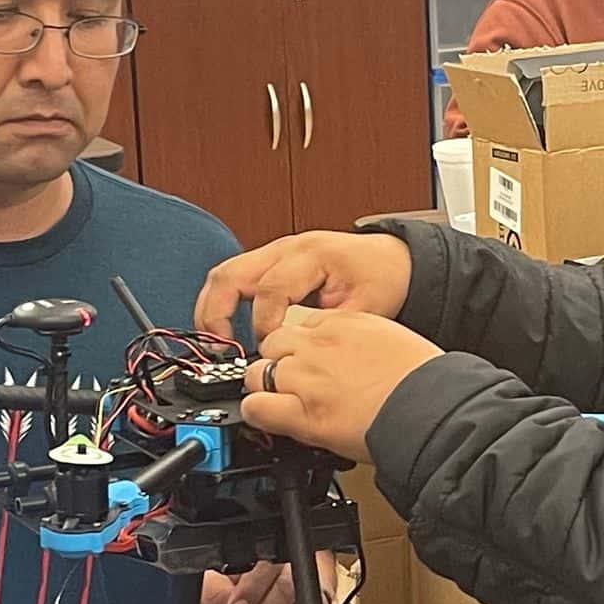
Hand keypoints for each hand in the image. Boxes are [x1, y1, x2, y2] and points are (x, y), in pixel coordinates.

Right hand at [195, 231, 413, 341]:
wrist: (391, 259)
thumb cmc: (381, 277)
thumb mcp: (365, 308)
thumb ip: (329, 330)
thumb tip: (298, 354)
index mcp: (311, 254)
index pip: (270, 289)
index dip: (264, 324)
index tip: (268, 350)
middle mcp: (286, 249)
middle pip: (230, 274)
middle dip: (217, 314)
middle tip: (219, 348)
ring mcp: (274, 252)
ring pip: (224, 273)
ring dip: (212, 309)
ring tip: (215, 343)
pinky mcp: (270, 262)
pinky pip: (234, 277)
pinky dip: (223, 303)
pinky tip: (225, 329)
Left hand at [241, 311, 443, 462]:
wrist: (433, 408)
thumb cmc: (426, 381)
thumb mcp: (394, 341)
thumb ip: (362, 342)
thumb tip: (352, 356)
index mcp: (344, 323)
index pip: (301, 325)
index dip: (300, 347)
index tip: (306, 361)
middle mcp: (320, 346)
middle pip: (272, 344)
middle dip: (277, 363)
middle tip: (292, 384)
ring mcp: (308, 379)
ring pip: (258, 373)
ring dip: (265, 387)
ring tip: (282, 404)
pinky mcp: (304, 414)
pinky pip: (256, 407)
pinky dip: (256, 413)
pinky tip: (267, 419)